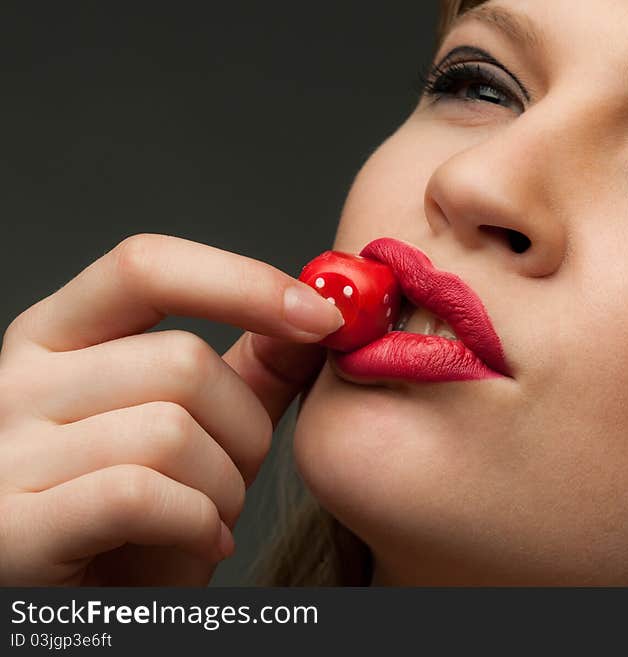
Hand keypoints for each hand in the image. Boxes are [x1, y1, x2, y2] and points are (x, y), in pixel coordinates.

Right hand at [0, 233, 342, 584]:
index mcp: (57, 338)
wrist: (86, 609)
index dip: (243, 282)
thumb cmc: (144, 521)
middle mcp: (15, 381)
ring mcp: (4, 454)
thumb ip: (252, 370)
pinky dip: (196, 523)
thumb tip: (315, 314)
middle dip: (246, 428)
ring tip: (211, 516)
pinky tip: (201, 542)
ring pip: (170, 431)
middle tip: (239, 475)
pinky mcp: (10, 526)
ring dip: (224, 487)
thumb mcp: (201, 432)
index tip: (323, 316)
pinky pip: (139, 494)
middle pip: (182, 362)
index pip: (147, 267)